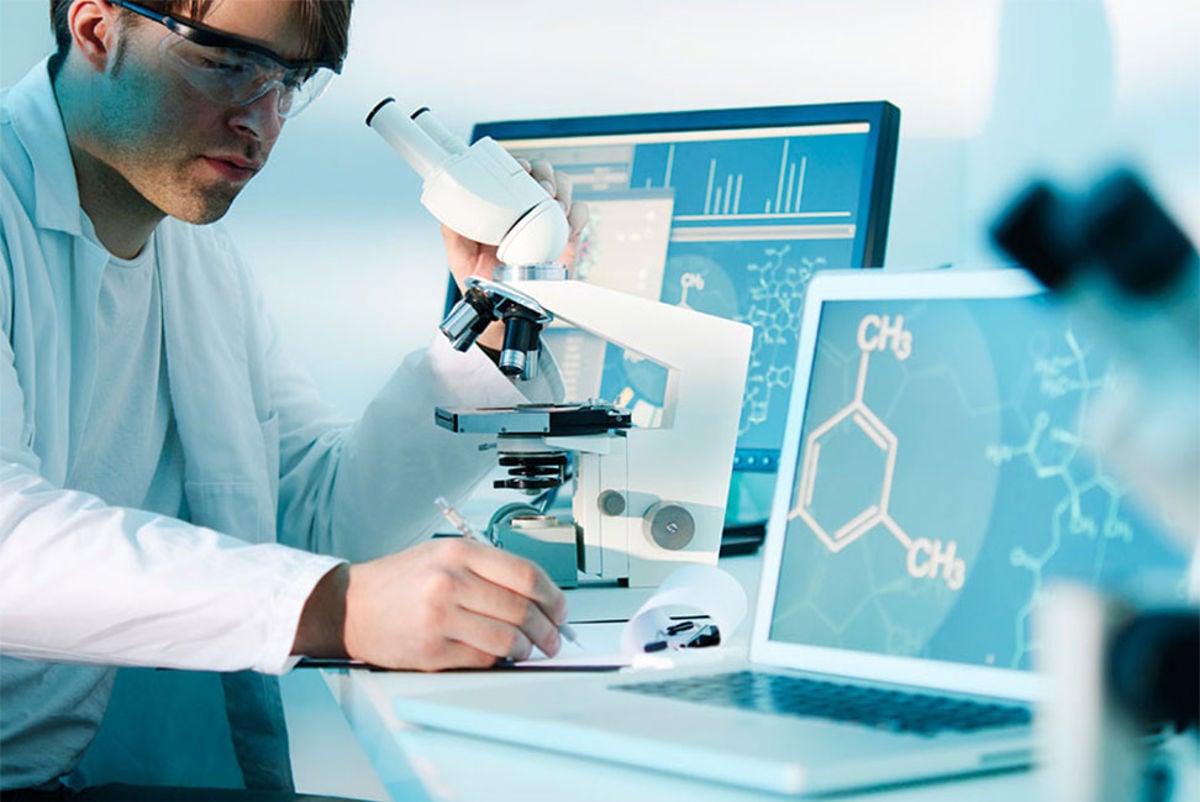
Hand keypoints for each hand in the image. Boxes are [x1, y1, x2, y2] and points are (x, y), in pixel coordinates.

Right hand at [295, 538, 568, 670]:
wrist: (351, 606)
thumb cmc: (401, 581)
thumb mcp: (443, 556)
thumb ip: (488, 570)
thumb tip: (538, 597)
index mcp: (459, 553)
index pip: (526, 575)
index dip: (553, 597)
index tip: (561, 610)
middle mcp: (450, 582)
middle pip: (521, 610)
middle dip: (547, 629)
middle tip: (553, 639)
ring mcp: (440, 618)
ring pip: (508, 639)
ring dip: (527, 649)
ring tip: (528, 649)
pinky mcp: (431, 651)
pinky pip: (483, 660)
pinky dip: (498, 660)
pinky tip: (497, 655)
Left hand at [442, 158, 588, 350]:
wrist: (503, 310)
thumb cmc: (481, 280)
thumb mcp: (459, 255)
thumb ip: (453, 231)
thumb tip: (449, 213)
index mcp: (503, 204)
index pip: (515, 172)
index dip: (521, 164)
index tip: (520, 169)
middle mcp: (528, 207)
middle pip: (543, 173)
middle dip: (546, 174)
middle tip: (542, 189)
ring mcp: (549, 220)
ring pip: (564, 188)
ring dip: (564, 190)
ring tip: (556, 205)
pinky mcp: (566, 236)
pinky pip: (580, 215)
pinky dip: (578, 215)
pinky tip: (568, 225)